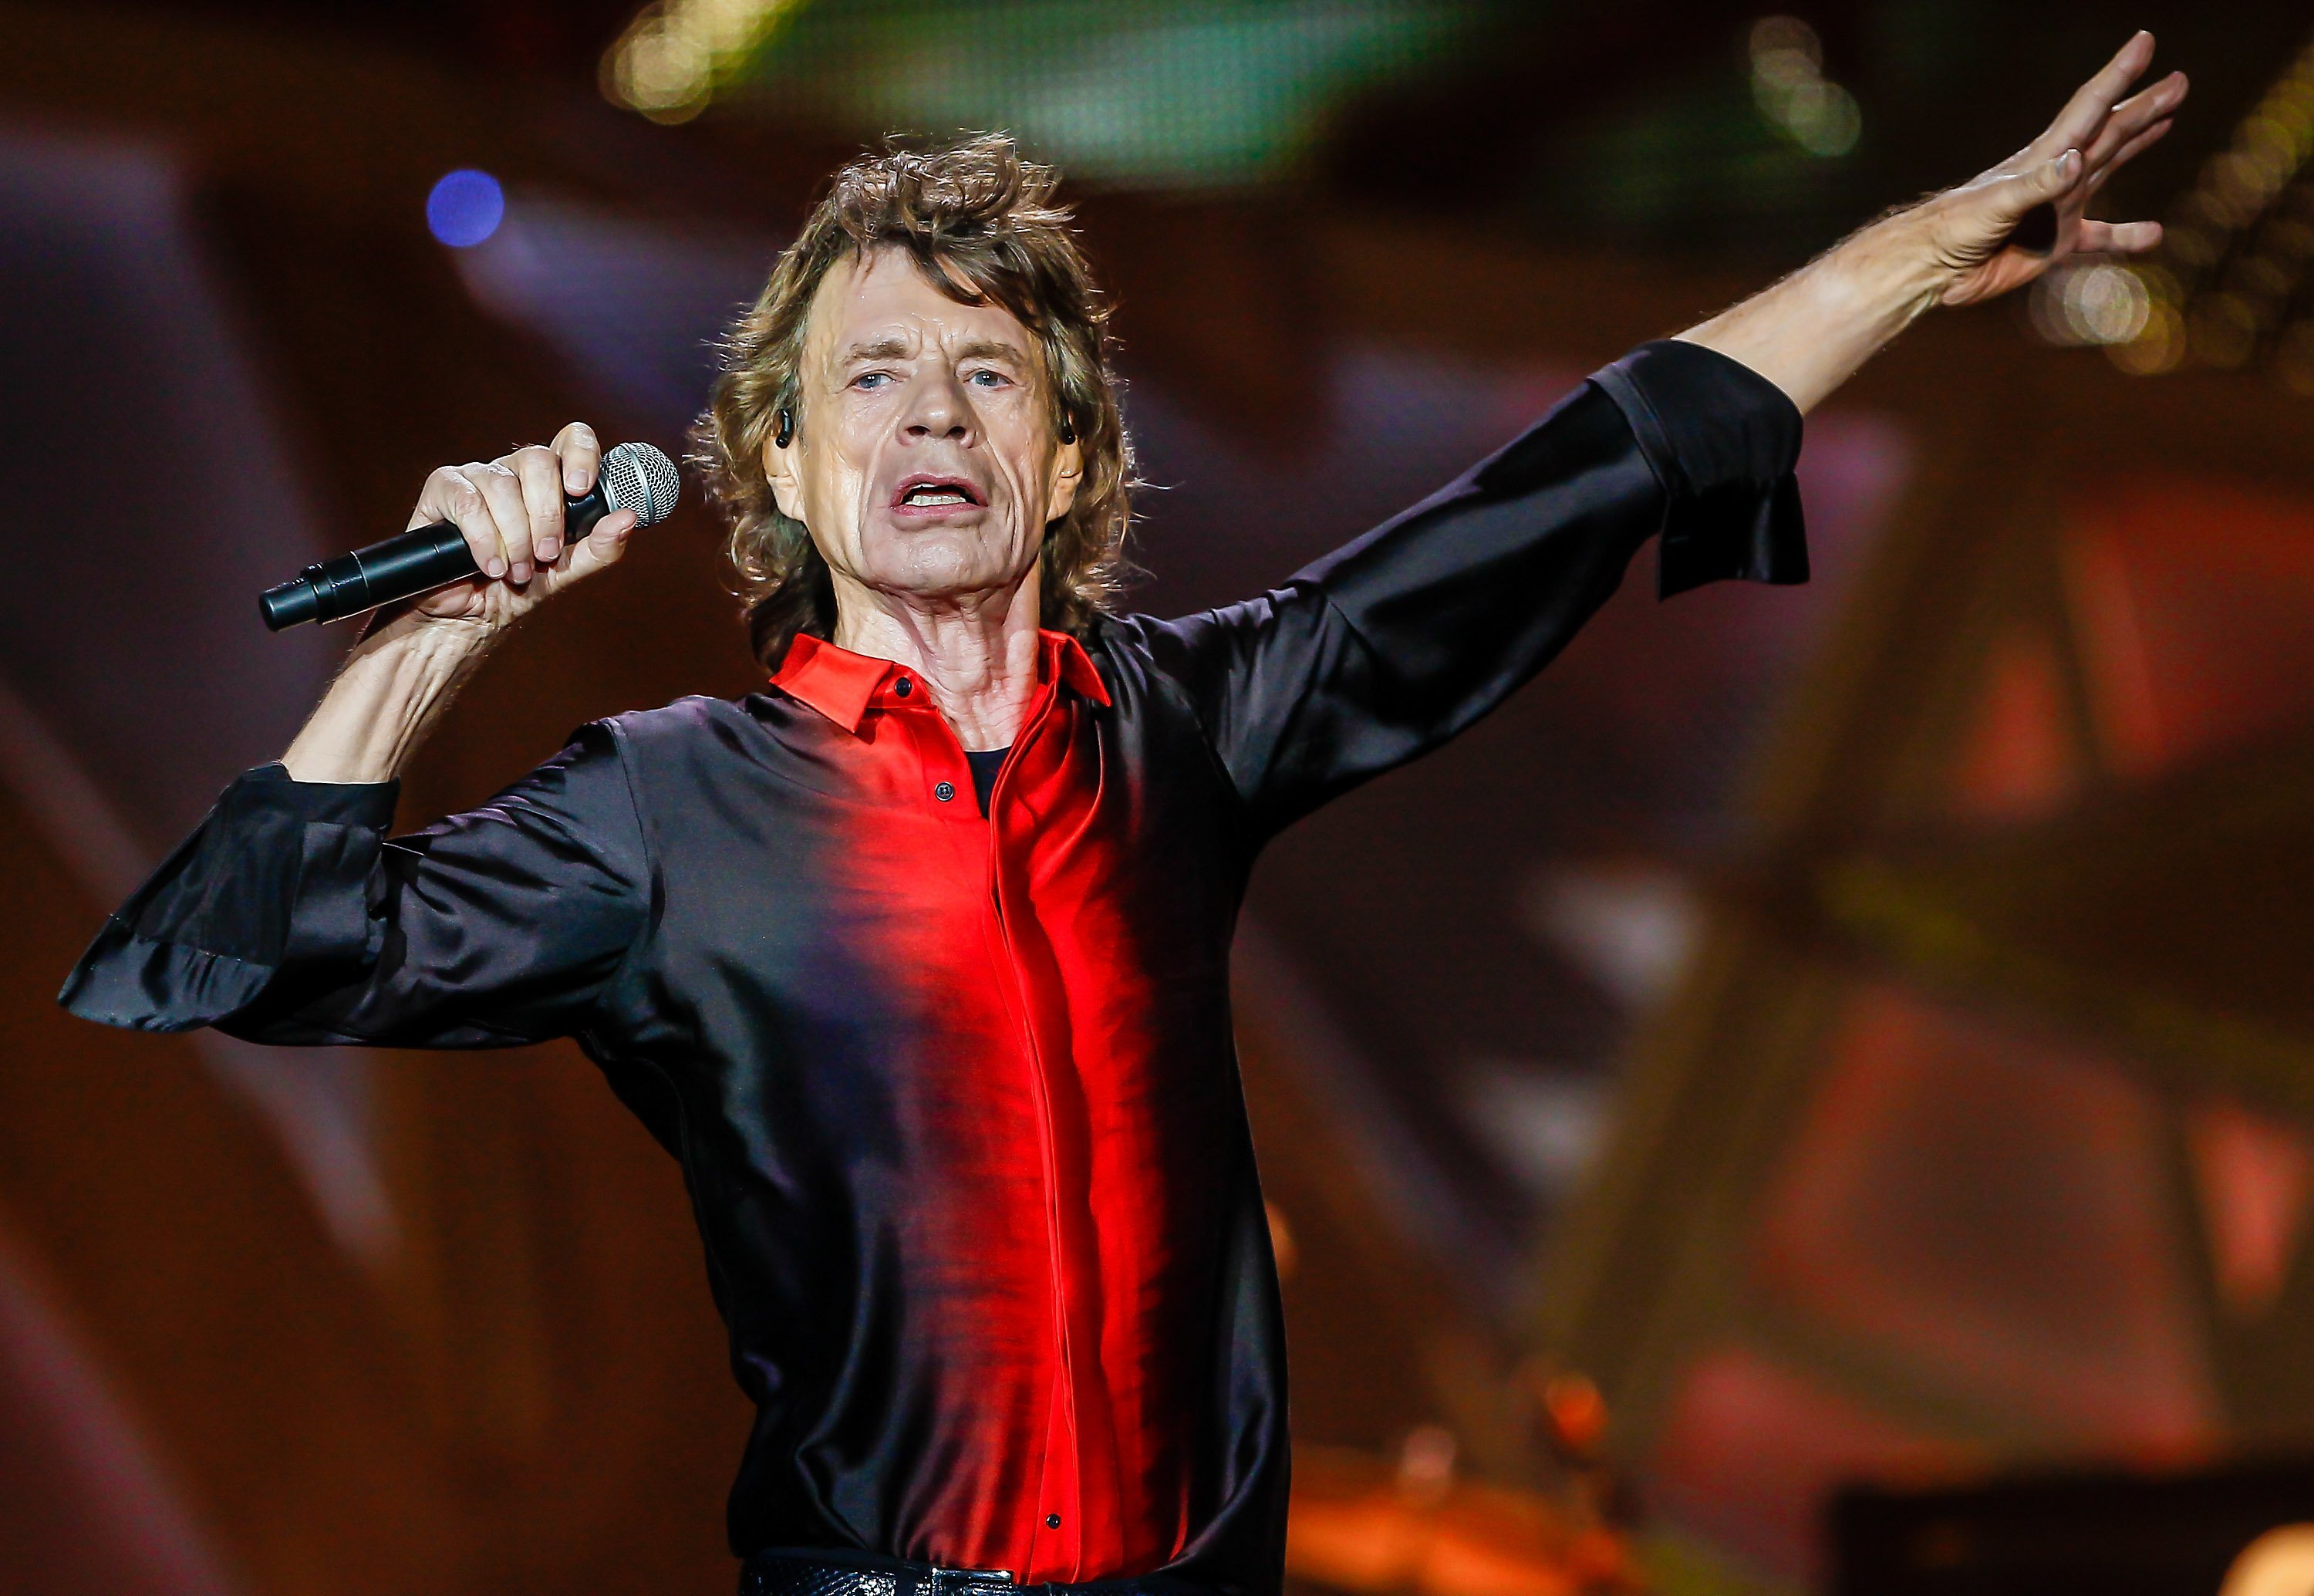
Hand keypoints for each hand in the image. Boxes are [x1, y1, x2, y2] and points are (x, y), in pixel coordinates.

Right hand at [397, 421, 639, 633]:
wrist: (469, 616)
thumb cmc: (516, 588)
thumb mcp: (566, 572)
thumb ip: (599, 547)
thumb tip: (628, 518)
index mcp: (547, 483)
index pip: (569, 440)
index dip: (580, 453)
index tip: (581, 489)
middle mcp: (513, 472)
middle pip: (537, 460)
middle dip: (547, 514)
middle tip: (546, 554)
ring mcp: (477, 477)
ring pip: (502, 486)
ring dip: (515, 537)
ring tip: (516, 571)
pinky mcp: (443, 489)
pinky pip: (468, 502)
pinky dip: (484, 540)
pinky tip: (491, 565)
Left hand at [1919, 31, 2185, 306]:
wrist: (1931, 268)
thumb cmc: (1954, 228)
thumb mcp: (1996, 203)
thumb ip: (2038, 184)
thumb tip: (2078, 160)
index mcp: (2044, 157)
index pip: (2089, 107)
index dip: (2118, 74)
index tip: (2144, 41)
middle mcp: (2057, 175)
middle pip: (2109, 131)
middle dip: (2143, 106)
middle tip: (2178, 81)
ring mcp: (2059, 206)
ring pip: (2109, 168)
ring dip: (2138, 144)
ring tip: (2167, 120)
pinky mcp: (2055, 243)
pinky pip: (2100, 237)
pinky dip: (2126, 236)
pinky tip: (2153, 233)